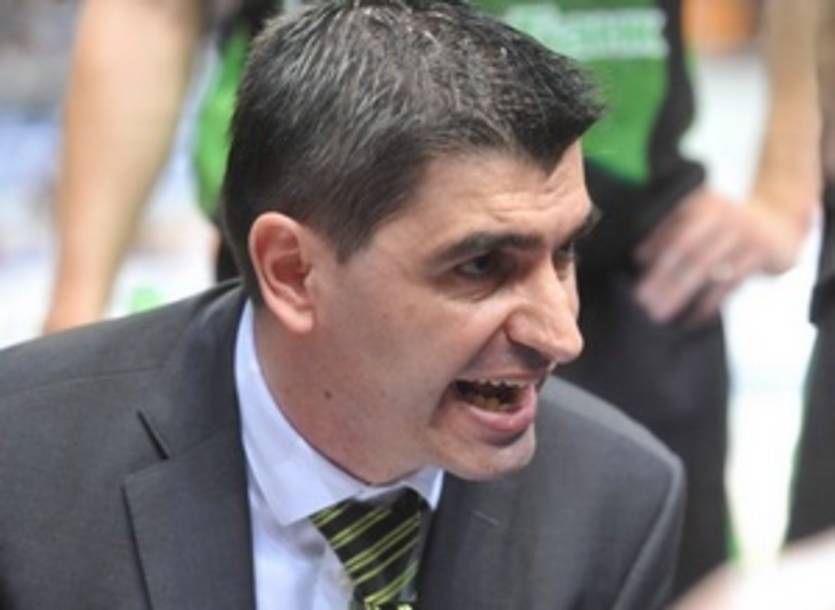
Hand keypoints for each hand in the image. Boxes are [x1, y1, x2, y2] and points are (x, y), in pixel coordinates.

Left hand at [634, 189, 807, 324]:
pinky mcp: (761, 254)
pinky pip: (730, 282)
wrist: (780, 224)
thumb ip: (671, 233)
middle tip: (641, 299)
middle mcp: (722, 214)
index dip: (654, 244)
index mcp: (702, 203)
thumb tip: (639, 257)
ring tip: (659, 313)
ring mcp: (744, 233)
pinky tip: (692, 317)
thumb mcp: (701, 220)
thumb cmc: (727, 227)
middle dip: (661, 276)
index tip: (633, 265)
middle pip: (686, 247)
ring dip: (679, 292)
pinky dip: (709, 302)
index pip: (673, 223)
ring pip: (706, 267)